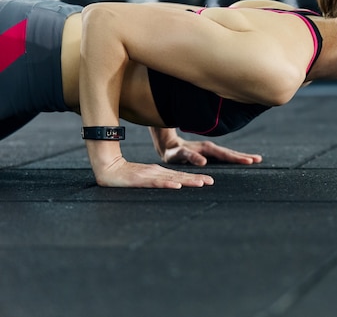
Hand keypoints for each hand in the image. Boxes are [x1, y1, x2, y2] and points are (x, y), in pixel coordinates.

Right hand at [95, 156, 213, 188]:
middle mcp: (157, 173)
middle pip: (179, 176)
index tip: (209, 181)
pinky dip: (167, 184)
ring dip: (186, 181)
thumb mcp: (145, 179)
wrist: (107, 168)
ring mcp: (149, 175)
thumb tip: (172, 185)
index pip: (180, 176)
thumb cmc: (125, 175)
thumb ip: (157, 181)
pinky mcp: (140, 180)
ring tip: (201, 183)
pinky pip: (155, 182)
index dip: (194, 178)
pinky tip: (177, 185)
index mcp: (159, 173)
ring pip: (171, 179)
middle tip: (211, 182)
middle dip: (196, 179)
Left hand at [161, 138, 262, 165]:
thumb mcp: (178, 155)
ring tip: (256, 159)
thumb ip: (190, 157)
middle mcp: (211, 148)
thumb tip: (204, 162)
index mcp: (206, 149)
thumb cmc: (172, 152)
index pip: (225, 154)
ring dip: (242, 156)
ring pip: (230, 153)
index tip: (249, 162)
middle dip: (244, 156)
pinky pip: (226, 155)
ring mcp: (212, 150)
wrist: (169, 145)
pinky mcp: (211, 153)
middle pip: (231, 153)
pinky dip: (236, 157)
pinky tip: (242, 160)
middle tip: (258, 160)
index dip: (237, 158)